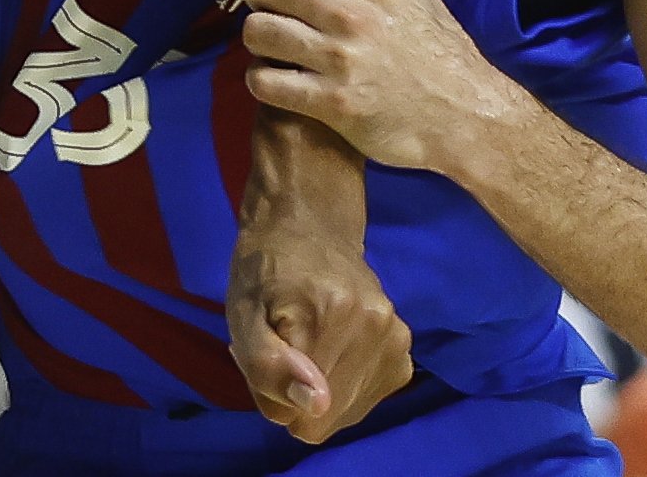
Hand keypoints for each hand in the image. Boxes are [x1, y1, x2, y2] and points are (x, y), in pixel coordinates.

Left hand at [228, 141, 412, 443]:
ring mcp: (396, 339)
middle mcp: (375, 328)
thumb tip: (317, 406)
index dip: (274, 394)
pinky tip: (332, 350)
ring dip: (320, 388)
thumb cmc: (265, 272)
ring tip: (305, 342)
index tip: (266, 353)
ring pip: (347, 411)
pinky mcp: (404, 350)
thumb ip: (268, 365)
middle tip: (283, 344)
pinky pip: (367, 399)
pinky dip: (344, 386)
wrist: (309, 229)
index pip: (300, 415)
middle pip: (327, 417)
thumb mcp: (242, 315)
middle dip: (297, 394)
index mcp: (329, 315)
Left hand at [240, 0, 516, 173]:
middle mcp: (349, 10)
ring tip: (277, 47)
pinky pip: (264, 82)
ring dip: (259, 41)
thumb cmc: (439, 49)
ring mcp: (339, 57)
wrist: (466, 115)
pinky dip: (264, 81)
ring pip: (254, 31)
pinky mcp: (332, 102)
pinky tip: (280, 80)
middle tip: (270, 9)